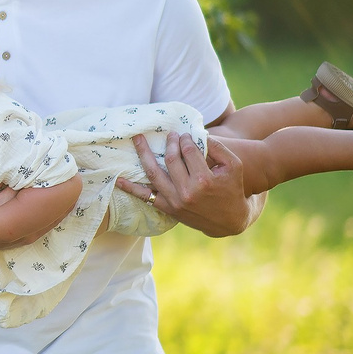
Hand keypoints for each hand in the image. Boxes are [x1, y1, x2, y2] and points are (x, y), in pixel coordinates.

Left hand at [119, 132, 255, 236]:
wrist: (230, 220)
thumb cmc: (232, 188)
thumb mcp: (233, 165)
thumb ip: (217, 147)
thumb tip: (197, 133)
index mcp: (203, 180)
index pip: (188, 151)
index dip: (185, 140)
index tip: (185, 136)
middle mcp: (187, 191)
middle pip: (170, 159)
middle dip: (169, 143)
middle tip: (170, 135)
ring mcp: (175, 201)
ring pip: (154, 173)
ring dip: (143, 154)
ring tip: (137, 140)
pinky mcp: (168, 208)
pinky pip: (146, 197)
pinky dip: (131, 189)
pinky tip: (119, 180)